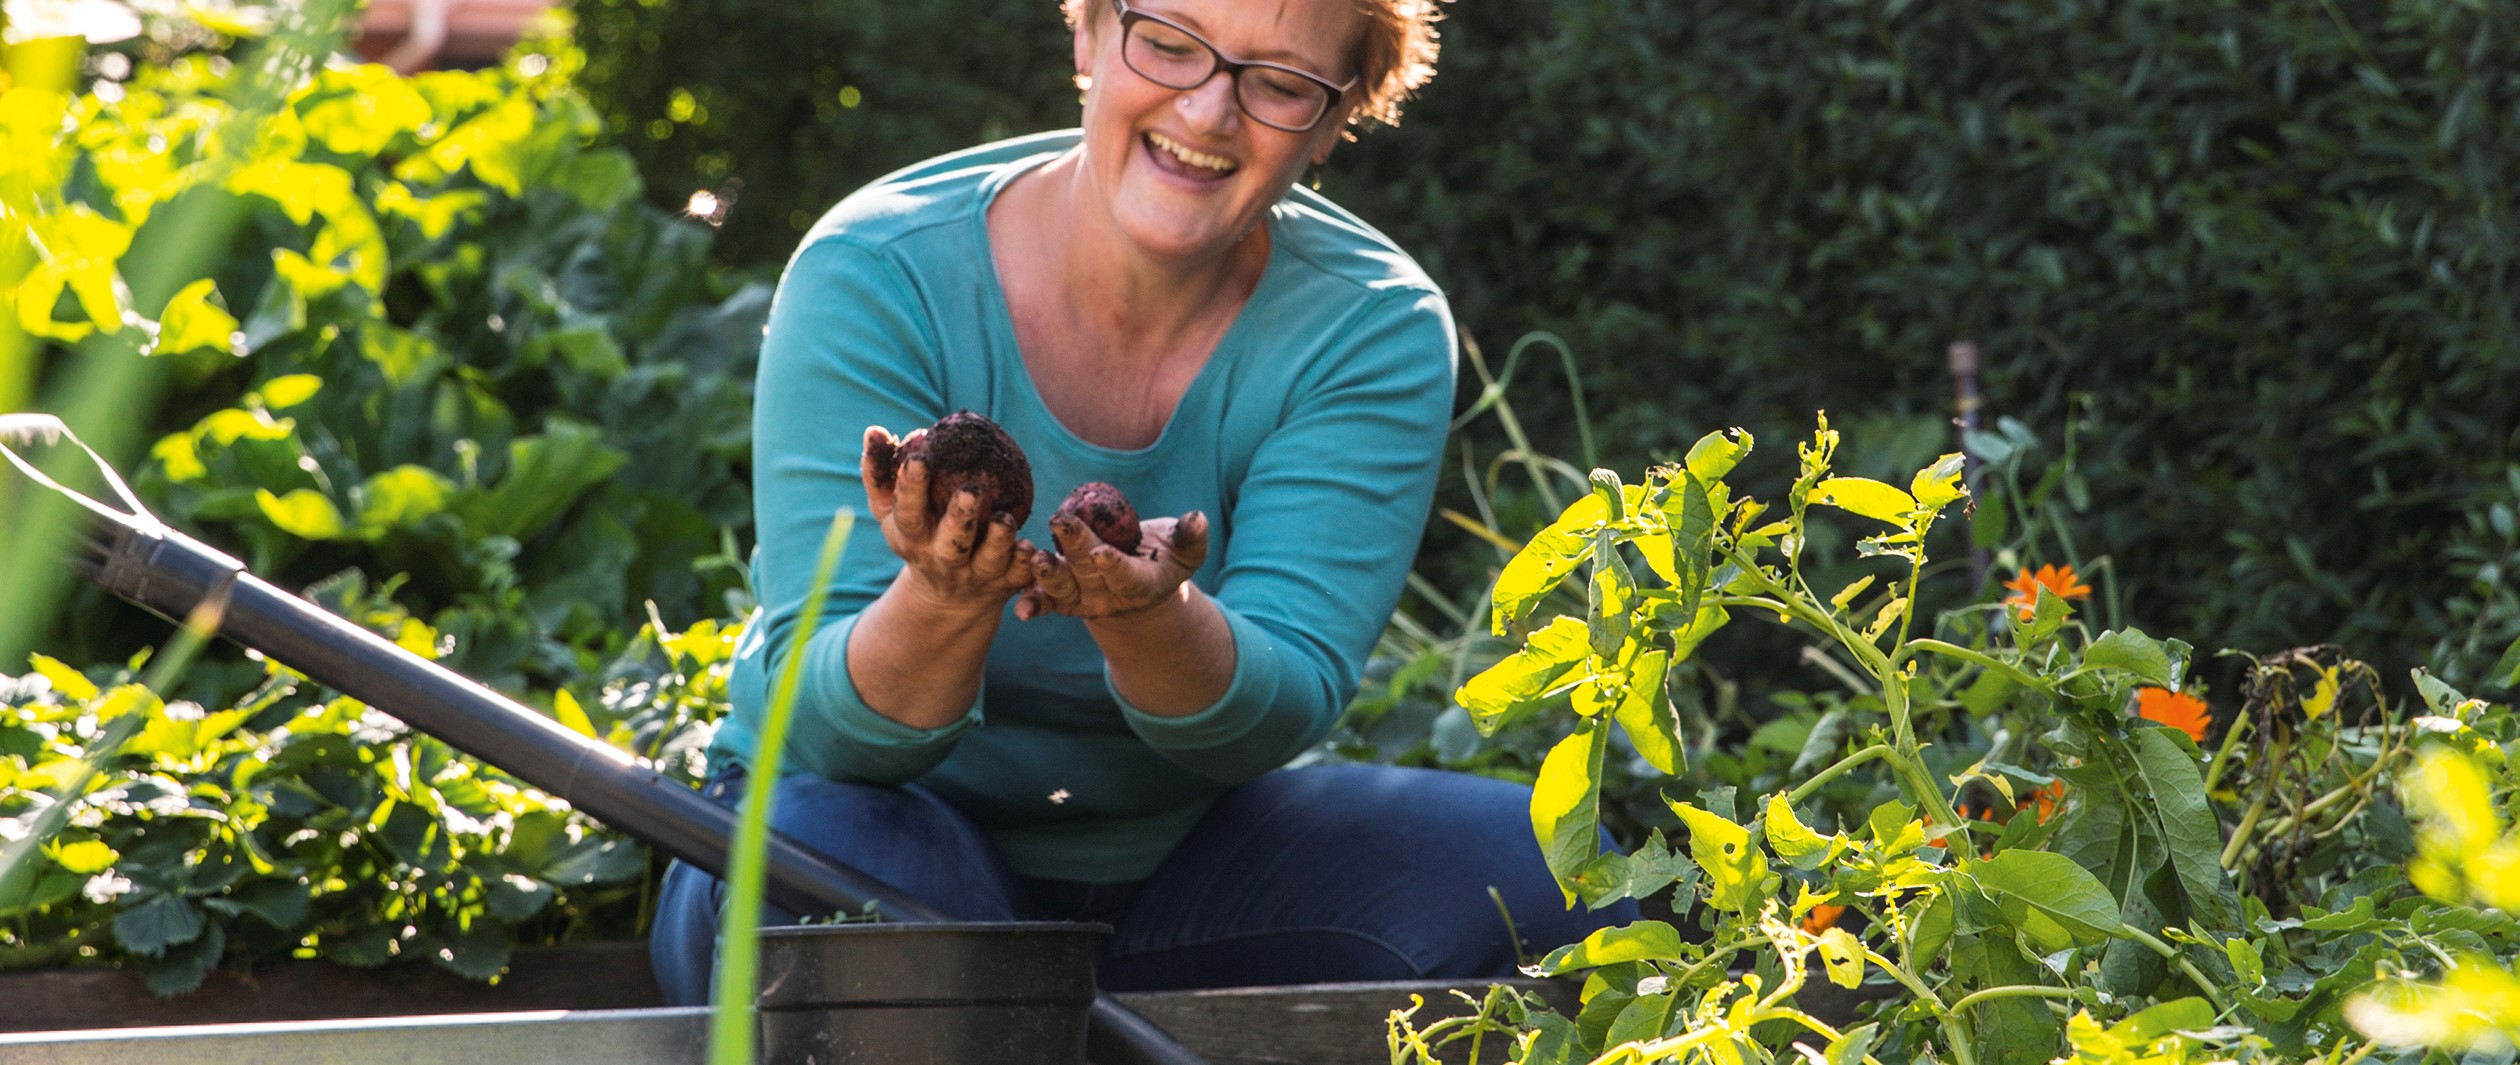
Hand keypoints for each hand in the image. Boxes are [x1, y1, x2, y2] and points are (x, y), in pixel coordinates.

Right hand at [862, 425, 1036, 613]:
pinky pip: (1018, 575)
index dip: (910, 488)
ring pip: (988, 561)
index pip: (908, 514)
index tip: (917, 458)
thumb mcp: (890, 512)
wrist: (946, 599)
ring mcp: (976, 576)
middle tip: (971, 489)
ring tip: (1005, 518)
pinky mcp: (1005, 584)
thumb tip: (874, 431)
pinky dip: (1025, 563)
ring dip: (998, 541)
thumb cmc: (918, 536)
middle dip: (960, 519)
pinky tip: (1032, 545)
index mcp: (913, 540)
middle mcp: (943, 561)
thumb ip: (880, 473)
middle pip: (951, 545)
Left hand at [1016, 510, 1210, 620]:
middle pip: (1089, 573)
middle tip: (1060, 521)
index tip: (1101, 553)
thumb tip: (1198, 518)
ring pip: (1063, 589)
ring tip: (1036, 559)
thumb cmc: (1164, 558)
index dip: (1114, 567)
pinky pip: (1045, 599)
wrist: (1139, 584)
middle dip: (1074, 548)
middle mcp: (1110, 597)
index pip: (1126, 576)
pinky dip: (1032, 601)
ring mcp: (1083, 599)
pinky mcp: (1062, 597)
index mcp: (1141, 585)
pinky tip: (1019, 606)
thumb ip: (1190, 537)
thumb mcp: (1184, 550)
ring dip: (1047, 576)